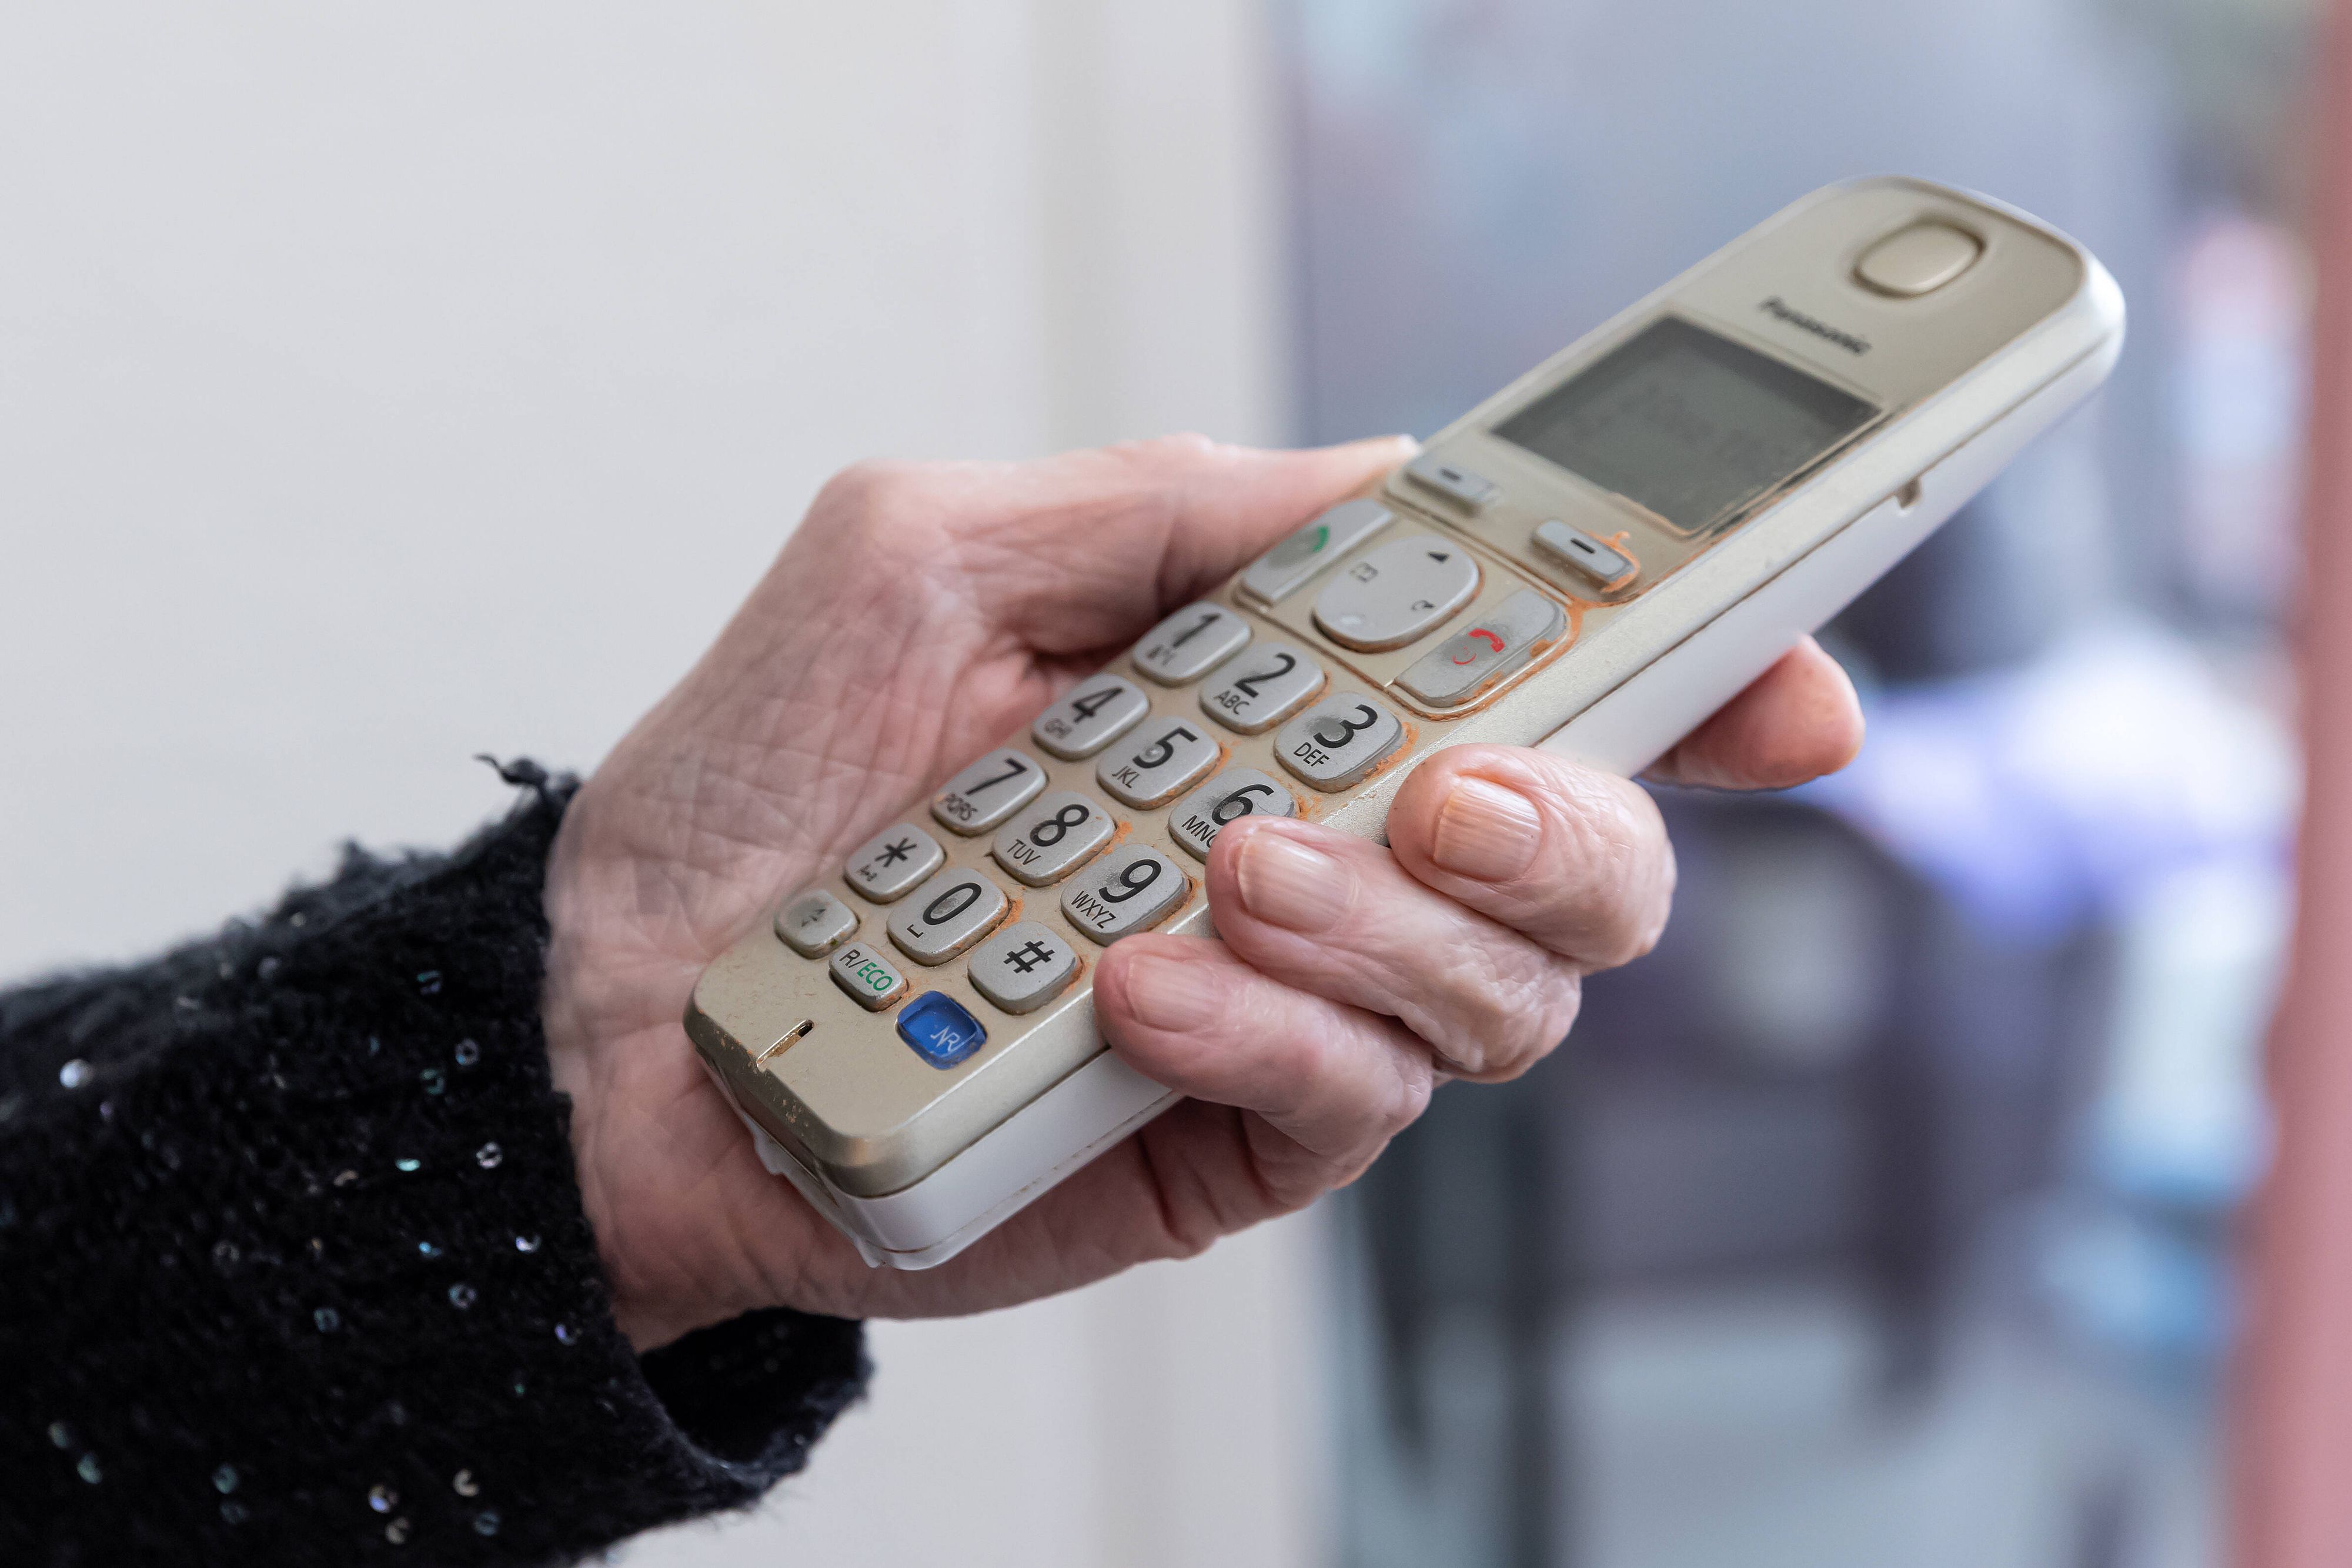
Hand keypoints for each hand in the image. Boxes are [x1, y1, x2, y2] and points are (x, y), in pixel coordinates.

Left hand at [541, 435, 1862, 1348]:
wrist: (629, 996)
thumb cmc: (769, 766)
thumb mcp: (946, 551)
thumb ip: (1182, 513)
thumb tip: (1396, 493)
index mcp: (1288, 700)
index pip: (1544, 681)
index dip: (1694, 673)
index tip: (1775, 674)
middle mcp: (1333, 855)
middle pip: (1587, 853)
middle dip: (1571, 816)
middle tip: (1452, 785)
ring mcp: (1297, 1008)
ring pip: (1506, 993)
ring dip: (1393, 921)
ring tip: (1227, 869)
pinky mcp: (1240, 1139)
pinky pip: (1354, 1101)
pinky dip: (1268, 1030)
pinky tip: (1140, 983)